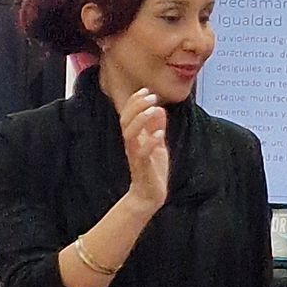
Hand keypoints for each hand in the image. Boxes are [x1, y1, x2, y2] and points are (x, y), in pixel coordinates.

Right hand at [120, 86, 169, 213]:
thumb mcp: (157, 145)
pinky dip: (150, 142)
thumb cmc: (152, 170)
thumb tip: (159, 109)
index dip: (135, 101)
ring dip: (141, 120)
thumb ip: (157, 128)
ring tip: (154, 109)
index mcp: (134, 138)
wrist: (149, 196)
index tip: (146, 90)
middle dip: (137, 106)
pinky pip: (142, 153)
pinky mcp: (143, 167)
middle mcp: (132, 145)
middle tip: (151, 96)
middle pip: (126, 121)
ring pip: (130, 134)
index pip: (129, 115)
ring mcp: (136, 155)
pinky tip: (160, 134)